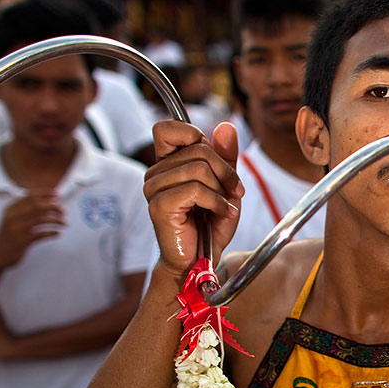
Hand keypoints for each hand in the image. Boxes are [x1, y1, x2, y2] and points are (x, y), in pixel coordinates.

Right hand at [0, 192, 64, 270]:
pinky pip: (42, 234)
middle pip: (38, 206)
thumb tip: (47, 200)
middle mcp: (12, 217)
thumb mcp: (11, 219)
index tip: (58, 195)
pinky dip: (52, 233)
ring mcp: (17, 229)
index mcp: (10, 209)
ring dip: (56, 220)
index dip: (46, 194)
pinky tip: (59, 233)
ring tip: (65, 223)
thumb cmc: (8, 236)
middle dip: (54, 207)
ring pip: (42, 219)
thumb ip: (24, 209)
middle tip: (64, 211)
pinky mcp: (22, 242)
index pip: (30, 196)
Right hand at [144, 120, 243, 274]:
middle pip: (199, 148)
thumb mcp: (225, 186)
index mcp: (167, 163)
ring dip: (221, 190)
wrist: (199, 261)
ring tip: (223, 206)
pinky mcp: (160, 205)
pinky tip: (221, 213)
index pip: (169, 127)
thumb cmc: (209, 226)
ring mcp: (154, 188)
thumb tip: (226, 126)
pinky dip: (217, 202)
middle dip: (225, 171)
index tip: (216, 162)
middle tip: (234, 191)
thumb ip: (226, 157)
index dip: (196, 136)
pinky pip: (196, 189)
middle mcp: (156, 173)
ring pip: (200, 168)